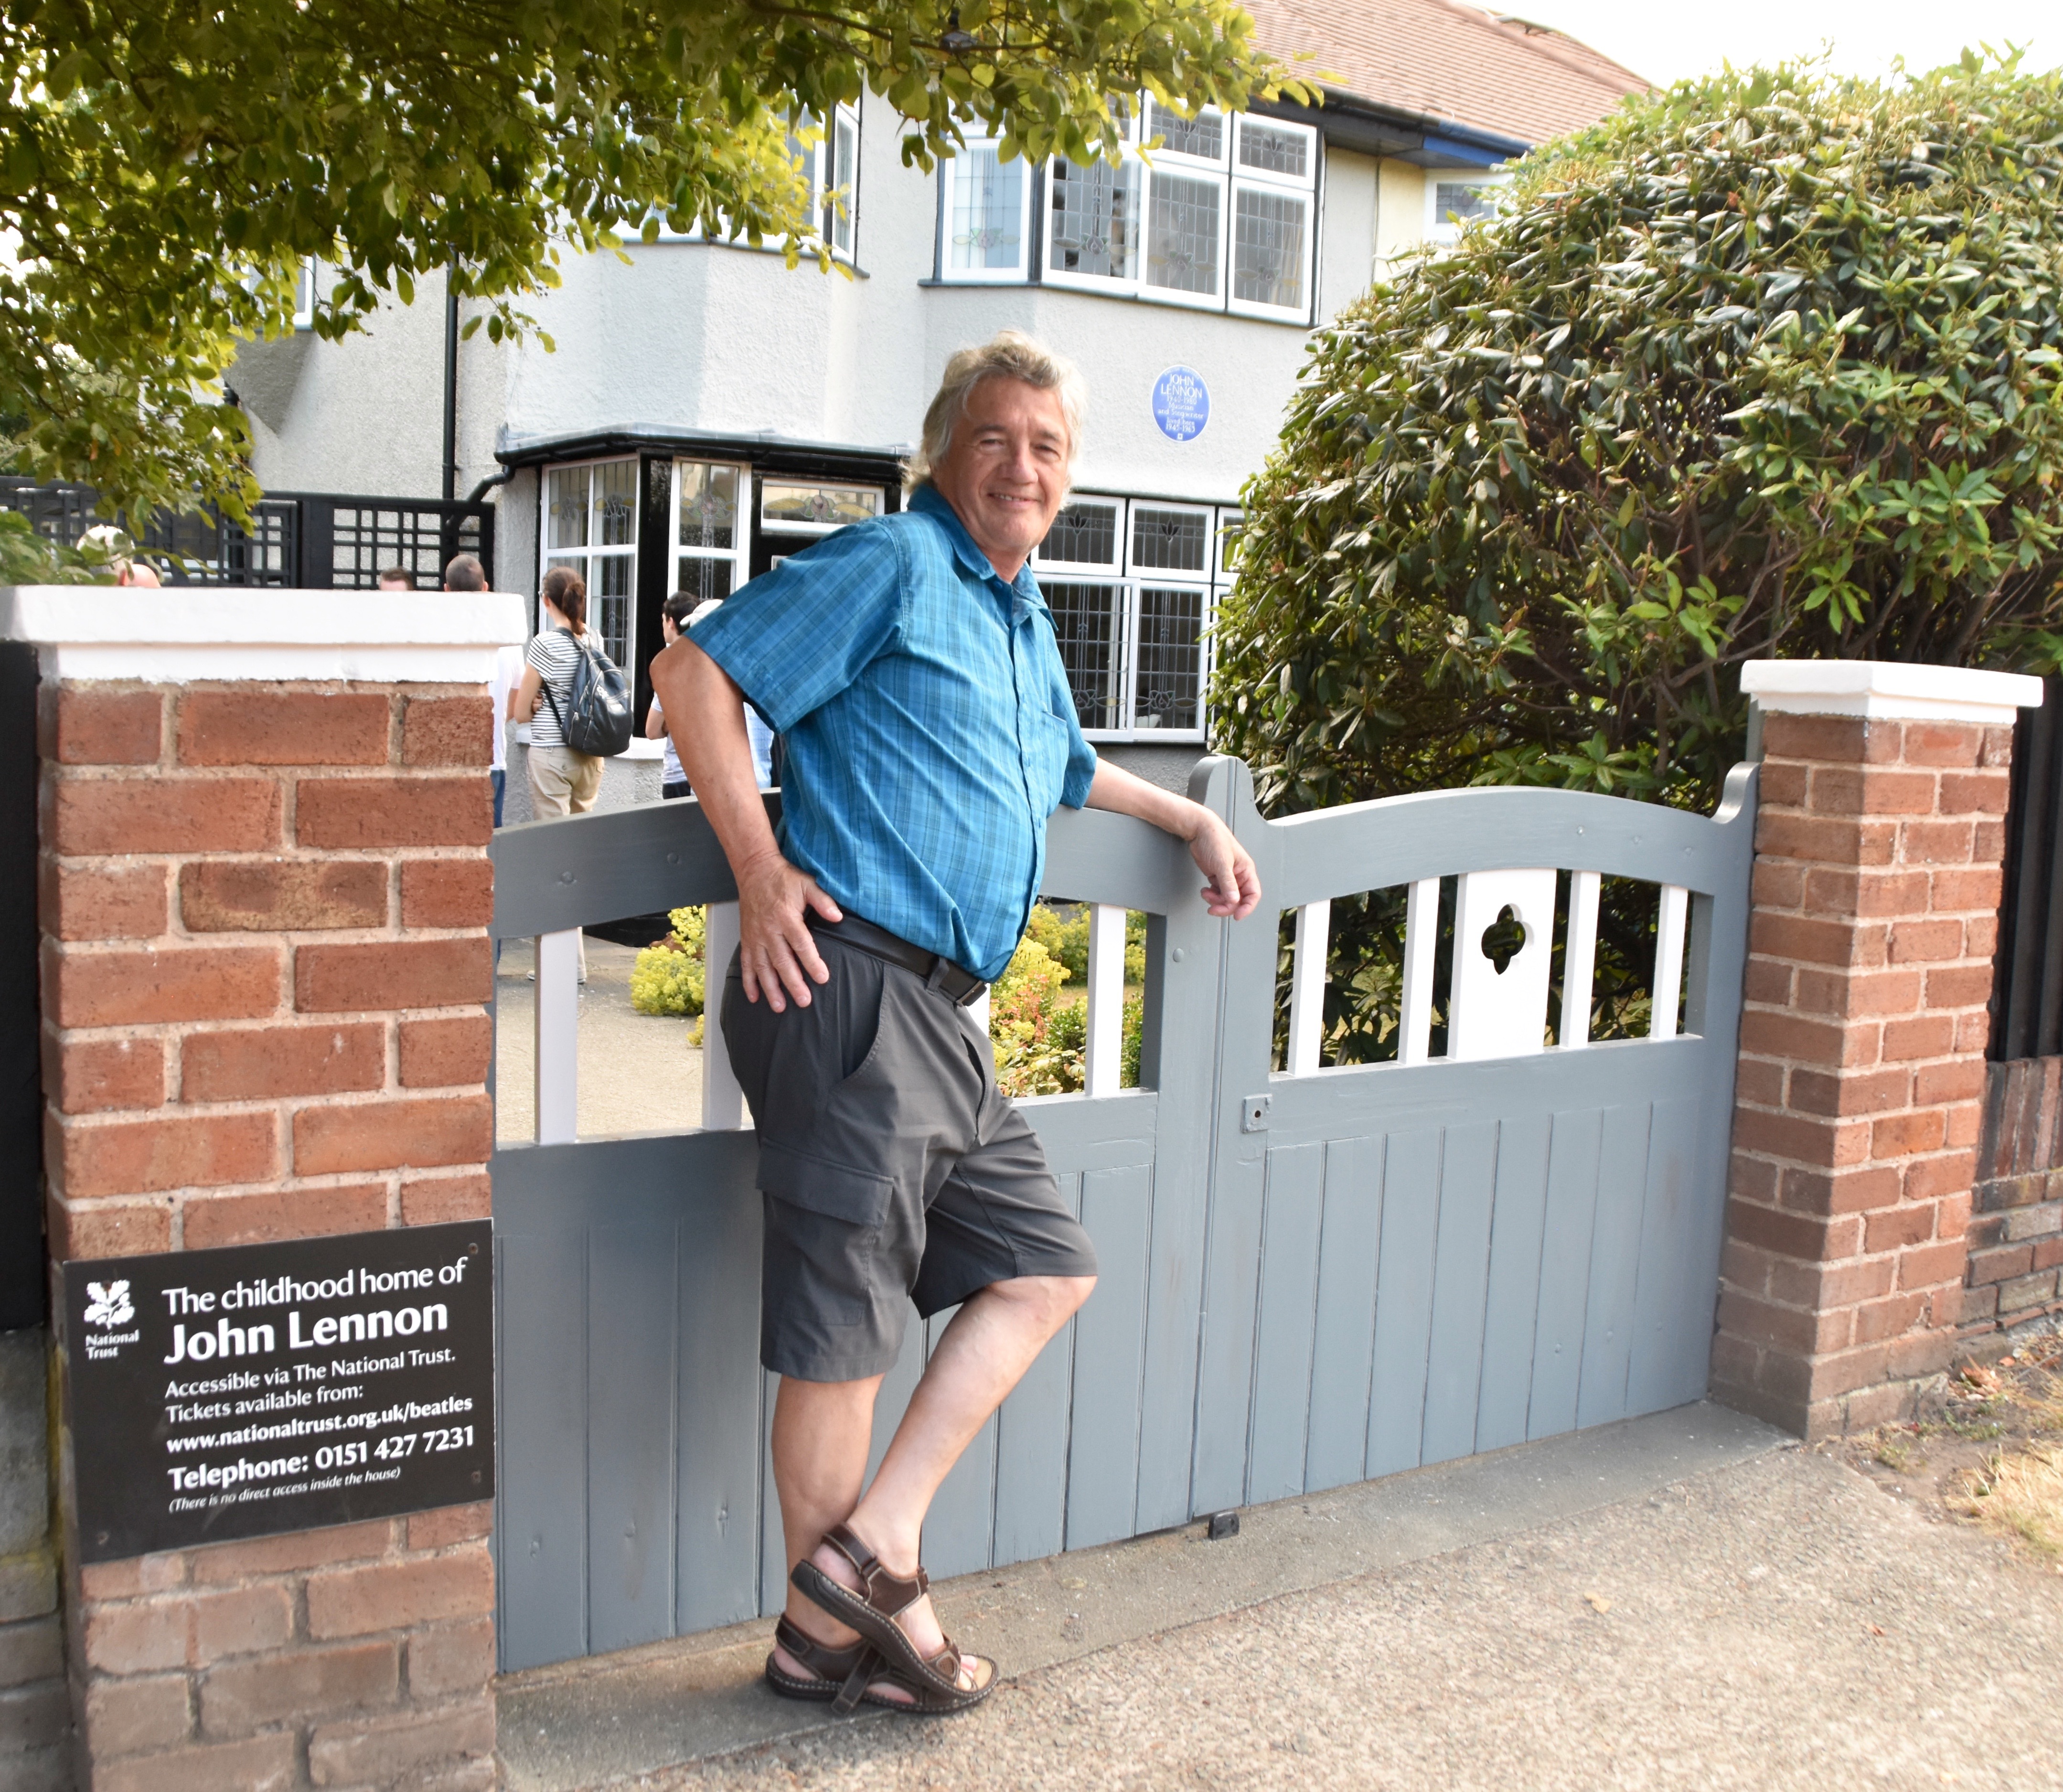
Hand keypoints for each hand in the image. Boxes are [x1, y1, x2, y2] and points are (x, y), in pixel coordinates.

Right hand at [734, 848, 842, 1010]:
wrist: (755, 870)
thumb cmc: (783, 879)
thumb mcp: (807, 884)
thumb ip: (823, 901)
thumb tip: (838, 917)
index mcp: (786, 917)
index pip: (801, 944)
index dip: (812, 962)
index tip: (822, 977)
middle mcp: (769, 930)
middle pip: (782, 961)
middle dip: (793, 983)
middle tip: (804, 1001)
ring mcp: (756, 936)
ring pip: (763, 967)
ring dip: (771, 988)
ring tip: (779, 1007)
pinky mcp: (747, 939)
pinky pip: (747, 963)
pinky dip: (749, 982)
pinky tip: (754, 998)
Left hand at [1184, 807, 1260, 920]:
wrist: (1199, 830)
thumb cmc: (1215, 840)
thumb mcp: (1222, 863)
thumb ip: (1228, 883)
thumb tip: (1234, 900)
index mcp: (1246, 870)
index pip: (1253, 894)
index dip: (1247, 907)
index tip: (1237, 916)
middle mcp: (1239, 875)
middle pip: (1238, 899)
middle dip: (1226, 906)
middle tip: (1213, 909)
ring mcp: (1228, 876)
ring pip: (1227, 898)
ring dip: (1216, 901)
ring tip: (1205, 894)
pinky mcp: (1217, 876)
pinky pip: (1218, 893)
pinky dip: (1211, 895)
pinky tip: (1204, 891)